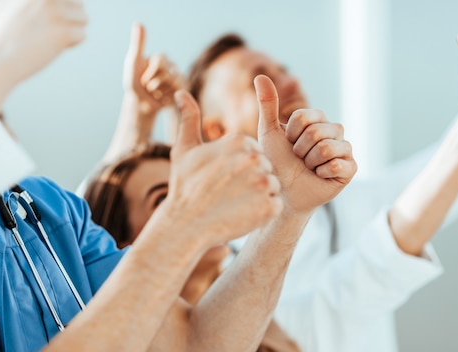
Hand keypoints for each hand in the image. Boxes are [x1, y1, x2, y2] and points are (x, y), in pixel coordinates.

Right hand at [0, 0, 86, 85]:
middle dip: (69, 18)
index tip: (47, 20)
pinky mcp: (63, 32)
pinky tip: (54, 46)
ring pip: (83, 18)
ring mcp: (56, 13)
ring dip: (71, 30)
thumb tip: (14, 0)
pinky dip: (72, 44)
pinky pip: (82, 35)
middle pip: (78, 3)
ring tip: (50, 37)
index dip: (62, 6)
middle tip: (47, 30)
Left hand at [123, 23, 186, 115]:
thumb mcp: (133, 62)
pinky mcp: (183, 92)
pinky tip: (162, 99)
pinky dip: (165, 100)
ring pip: (172, 86)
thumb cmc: (134, 83)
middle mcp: (173, 66)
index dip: (147, 74)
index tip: (141, 77)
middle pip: (165, 75)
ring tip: (154, 93)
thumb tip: (139, 23)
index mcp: (162, 58)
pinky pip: (177, 95)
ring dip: (158, 94)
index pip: (159, 62)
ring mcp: (180, 79)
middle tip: (147, 87)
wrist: (141, 104)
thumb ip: (137, 44)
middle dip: (151, 85)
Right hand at [159, 90, 282, 245]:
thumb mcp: (184, 149)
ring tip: (236, 203)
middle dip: (252, 179)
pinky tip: (244, 214)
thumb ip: (188, 118)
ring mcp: (263, 183)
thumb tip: (181, 92)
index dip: (240, 166)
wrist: (185, 225)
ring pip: (272, 186)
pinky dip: (263, 212)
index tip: (225, 177)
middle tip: (230, 192)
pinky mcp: (269, 208)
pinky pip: (276, 206)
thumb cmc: (184, 186)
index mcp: (239, 140)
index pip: (254, 151)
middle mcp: (254, 158)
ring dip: (259, 196)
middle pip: (265, 167)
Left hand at [254, 75, 355, 214]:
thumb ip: (268, 103)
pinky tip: (319, 177)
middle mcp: (334, 131)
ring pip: (327, 147)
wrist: (283, 192)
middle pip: (316, 131)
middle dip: (300, 149)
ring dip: (310, 162)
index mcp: (317, 119)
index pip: (304, 116)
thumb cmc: (275, 162)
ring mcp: (344, 149)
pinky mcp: (350, 168)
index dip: (291, 133)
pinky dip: (322, 173)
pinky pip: (338, 164)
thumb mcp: (269, 131)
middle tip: (299, 159)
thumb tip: (260, 75)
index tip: (288, 143)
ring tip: (308, 168)